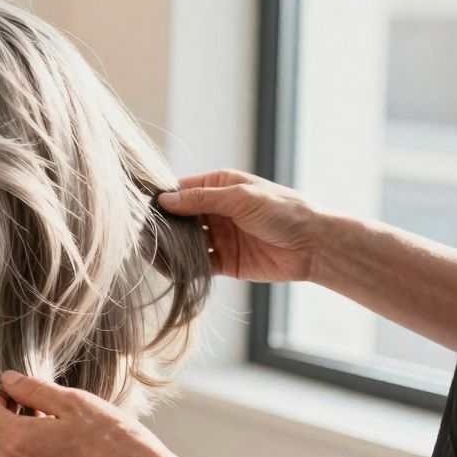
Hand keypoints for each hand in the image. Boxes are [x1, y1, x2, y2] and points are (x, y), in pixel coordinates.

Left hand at [0, 371, 197, 456]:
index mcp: (19, 444)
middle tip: (37, 403)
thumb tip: (8, 380)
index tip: (11, 387)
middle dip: (9, 417)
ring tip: (56, 426)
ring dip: (24, 439)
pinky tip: (66, 451)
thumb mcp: (75, 403)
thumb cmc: (116, 441)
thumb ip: (34, 390)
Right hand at [158, 169, 322, 282]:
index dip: (162, 199)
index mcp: (220, 186)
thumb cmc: (283, 211)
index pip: (182, 191)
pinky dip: (183, 267)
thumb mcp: (240, 198)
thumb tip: (165, 200)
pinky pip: (197, 264)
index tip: (142, 208)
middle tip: (141, 234)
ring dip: (171, 247)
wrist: (315, 245)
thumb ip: (202, 199)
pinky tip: (169, 269)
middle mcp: (216, 211)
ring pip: (185, 242)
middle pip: (180, 218)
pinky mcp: (225, 262)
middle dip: (163, 225)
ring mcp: (220, 237)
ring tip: (150, 252)